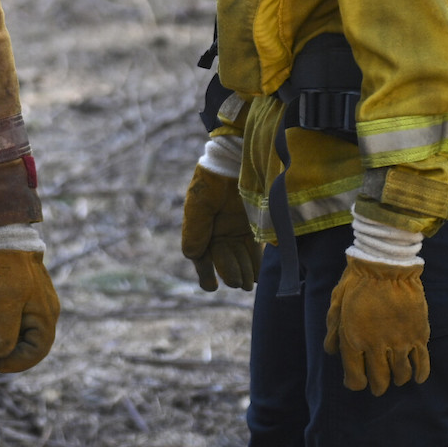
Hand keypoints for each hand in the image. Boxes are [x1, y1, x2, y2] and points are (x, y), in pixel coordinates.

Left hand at [0, 249, 59, 372]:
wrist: (5, 237)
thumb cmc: (7, 267)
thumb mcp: (5, 299)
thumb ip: (4, 328)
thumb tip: (1, 353)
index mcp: (45, 316)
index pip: (36, 352)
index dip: (16, 363)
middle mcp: (45, 313)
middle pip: (31, 346)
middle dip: (11, 355)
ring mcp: (36, 306)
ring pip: (23, 336)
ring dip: (7, 344)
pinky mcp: (25, 300)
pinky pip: (18, 324)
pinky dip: (6, 332)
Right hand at [181, 165, 259, 291]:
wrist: (235, 159)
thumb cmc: (212, 180)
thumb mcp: (199, 203)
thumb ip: (195, 229)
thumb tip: (191, 256)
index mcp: (201, 229)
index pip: (202, 257)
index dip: (205, 274)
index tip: (211, 286)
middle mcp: (218, 233)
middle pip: (223, 260)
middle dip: (229, 273)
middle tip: (238, 283)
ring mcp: (236, 230)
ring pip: (239, 258)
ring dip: (243, 272)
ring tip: (247, 283)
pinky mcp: (252, 226)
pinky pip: (253, 249)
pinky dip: (254, 262)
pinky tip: (256, 274)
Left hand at [323, 256, 429, 394]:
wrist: (386, 265)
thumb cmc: (357, 282)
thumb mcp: (336, 304)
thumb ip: (333, 331)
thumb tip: (331, 351)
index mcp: (353, 339)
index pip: (355, 377)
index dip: (355, 384)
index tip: (357, 383)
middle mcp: (377, 345)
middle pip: (380, 380)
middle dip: (377, 387)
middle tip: (378, 387)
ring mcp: (400, 341)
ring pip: (401, 374)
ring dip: (397, 380)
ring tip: (395, 378)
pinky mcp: (419, 335)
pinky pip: (422, 363)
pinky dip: (420, 374)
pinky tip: (417, 378)